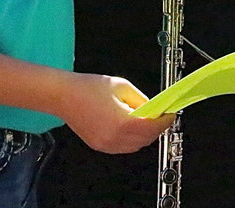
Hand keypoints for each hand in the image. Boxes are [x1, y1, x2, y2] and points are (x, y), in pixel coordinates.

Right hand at [59, 72, 174, 153]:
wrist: (64, 95)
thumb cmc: (88, 88)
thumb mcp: (122, 87)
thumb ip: (141, 100)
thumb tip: (152, 108)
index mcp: (122, 122)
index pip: (152, 127)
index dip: (165, 121)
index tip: (171, 115)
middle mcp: (114, 138)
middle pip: (146, 139)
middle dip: (156, 128)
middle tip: (161, 115)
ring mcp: (106, 144)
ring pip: (135, 146)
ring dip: (145, 135)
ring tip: (146, 119)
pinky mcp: (99, 146)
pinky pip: (123, 147)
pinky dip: (132, 139)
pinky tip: (131, 126)